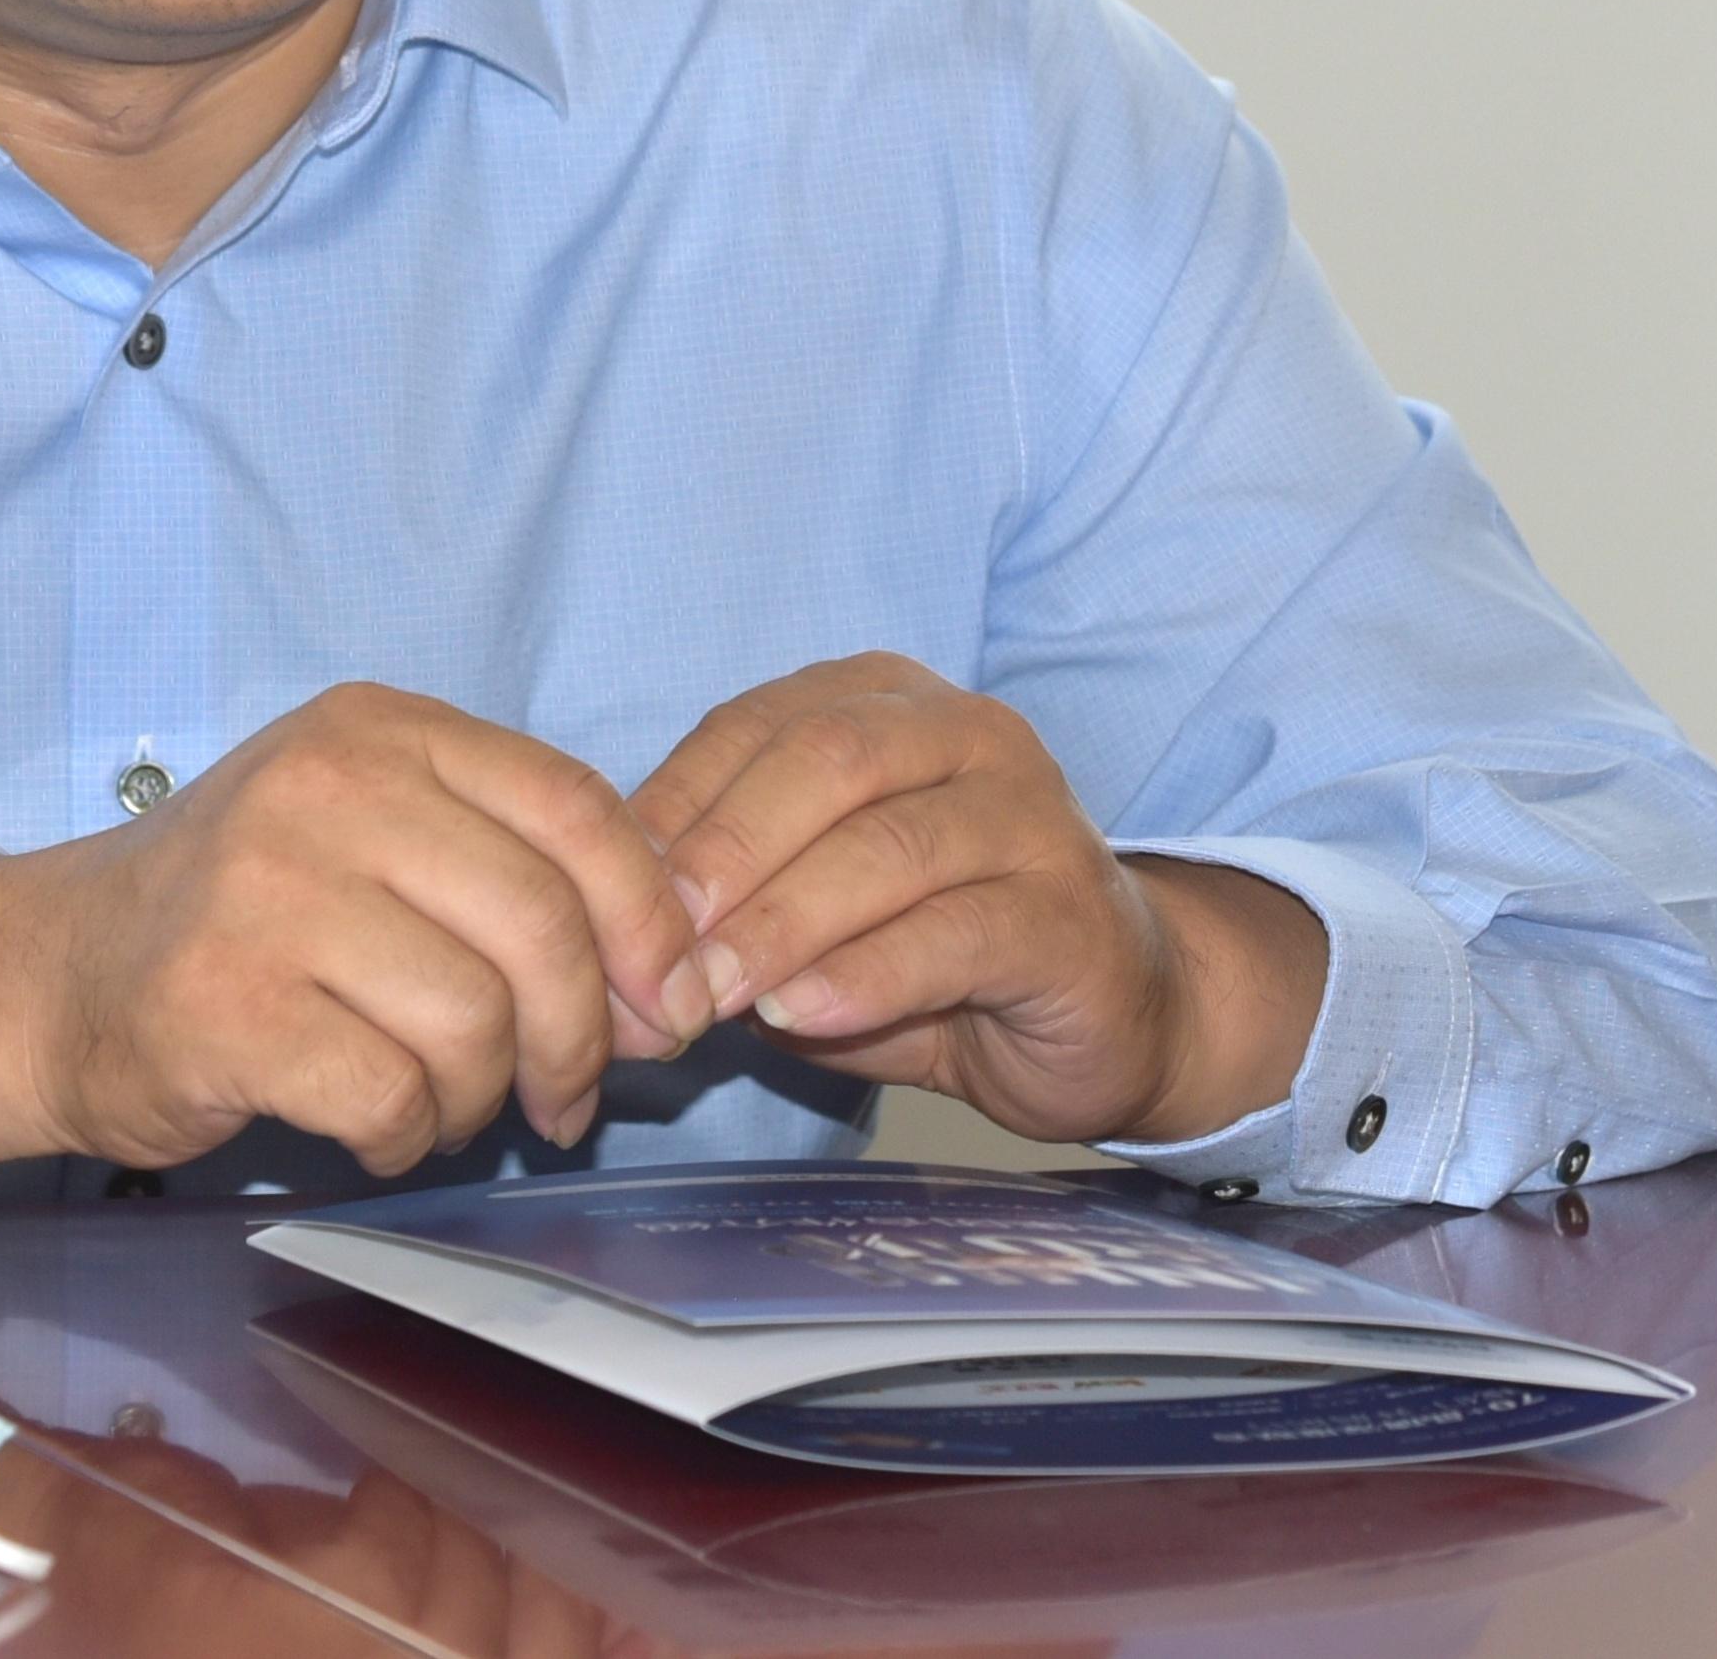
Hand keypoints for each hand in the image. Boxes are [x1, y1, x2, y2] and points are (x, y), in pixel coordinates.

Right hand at [0, 683, 712, 1176]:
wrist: (54, 975)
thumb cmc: (245, 916)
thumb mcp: (373, 837)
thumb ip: (511, 874)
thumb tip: (672, 984)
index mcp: (376, 729)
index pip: (571, 804)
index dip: (646, 916)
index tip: (667, 1001)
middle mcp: (322, 787)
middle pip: (539, 921)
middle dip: (580, 1036)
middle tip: (565, 1096)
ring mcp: (266, 892)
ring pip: (473, 1019)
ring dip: (483, 1095)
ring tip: (443, 1103)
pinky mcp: (224, 1005)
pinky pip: (390, 1095)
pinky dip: (406, 1136)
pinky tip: (374, 1127)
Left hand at [627, 654, 1327, 1145]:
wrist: (1116, 1014)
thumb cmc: (934, 951)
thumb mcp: (813, 912)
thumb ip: (728, 904)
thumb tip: (608, 943)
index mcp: (884, 700)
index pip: (752, 726)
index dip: (670, 807)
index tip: (600, 893)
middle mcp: (965, 731)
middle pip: (823, 761)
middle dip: (724, 853)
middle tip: (651, 946)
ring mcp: (1031, 815)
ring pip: (888, 844)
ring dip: (782, 923)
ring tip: (710, 994)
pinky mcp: (1071, 914)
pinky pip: (956, 931)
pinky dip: (866, 973)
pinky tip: (801, 1015)